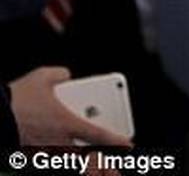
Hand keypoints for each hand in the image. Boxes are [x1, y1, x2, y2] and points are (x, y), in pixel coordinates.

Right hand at [9, 66, 133, 147]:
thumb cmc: (16, 98)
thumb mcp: (42, 76)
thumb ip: (60, 74)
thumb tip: (66, 77)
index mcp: (66, 123)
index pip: (99, 135)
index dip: (117, 141)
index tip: (128, 143)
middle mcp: (57, 141)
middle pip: (86, 156)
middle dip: (100, 157)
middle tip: (109, 153)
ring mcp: (43, 151)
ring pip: (67, 159)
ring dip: (79, 158)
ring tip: (91, 155)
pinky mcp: (29, 154)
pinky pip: (48, 157)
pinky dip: (56, 154)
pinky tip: (60, 148)